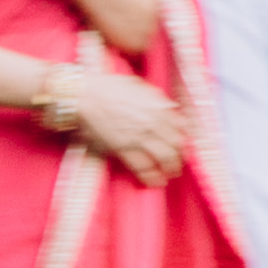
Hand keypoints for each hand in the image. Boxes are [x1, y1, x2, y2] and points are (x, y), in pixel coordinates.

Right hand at [68, 74, 190, 186]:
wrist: (84, 95)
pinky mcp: (124, 149)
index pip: (182, 127)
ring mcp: (140, 137)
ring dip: (170, 168)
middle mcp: (154, 123)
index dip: (184, 138)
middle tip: (178, 163)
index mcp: (158, 107)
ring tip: (169, 174)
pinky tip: (155, 182)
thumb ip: (155, 97)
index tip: (183, 144)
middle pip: (176, 145)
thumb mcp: (138, 85)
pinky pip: (142, 167)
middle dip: (179, 157)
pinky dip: (151, 176)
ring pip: (164, 158)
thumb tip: (168, 106)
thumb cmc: (107, 86)